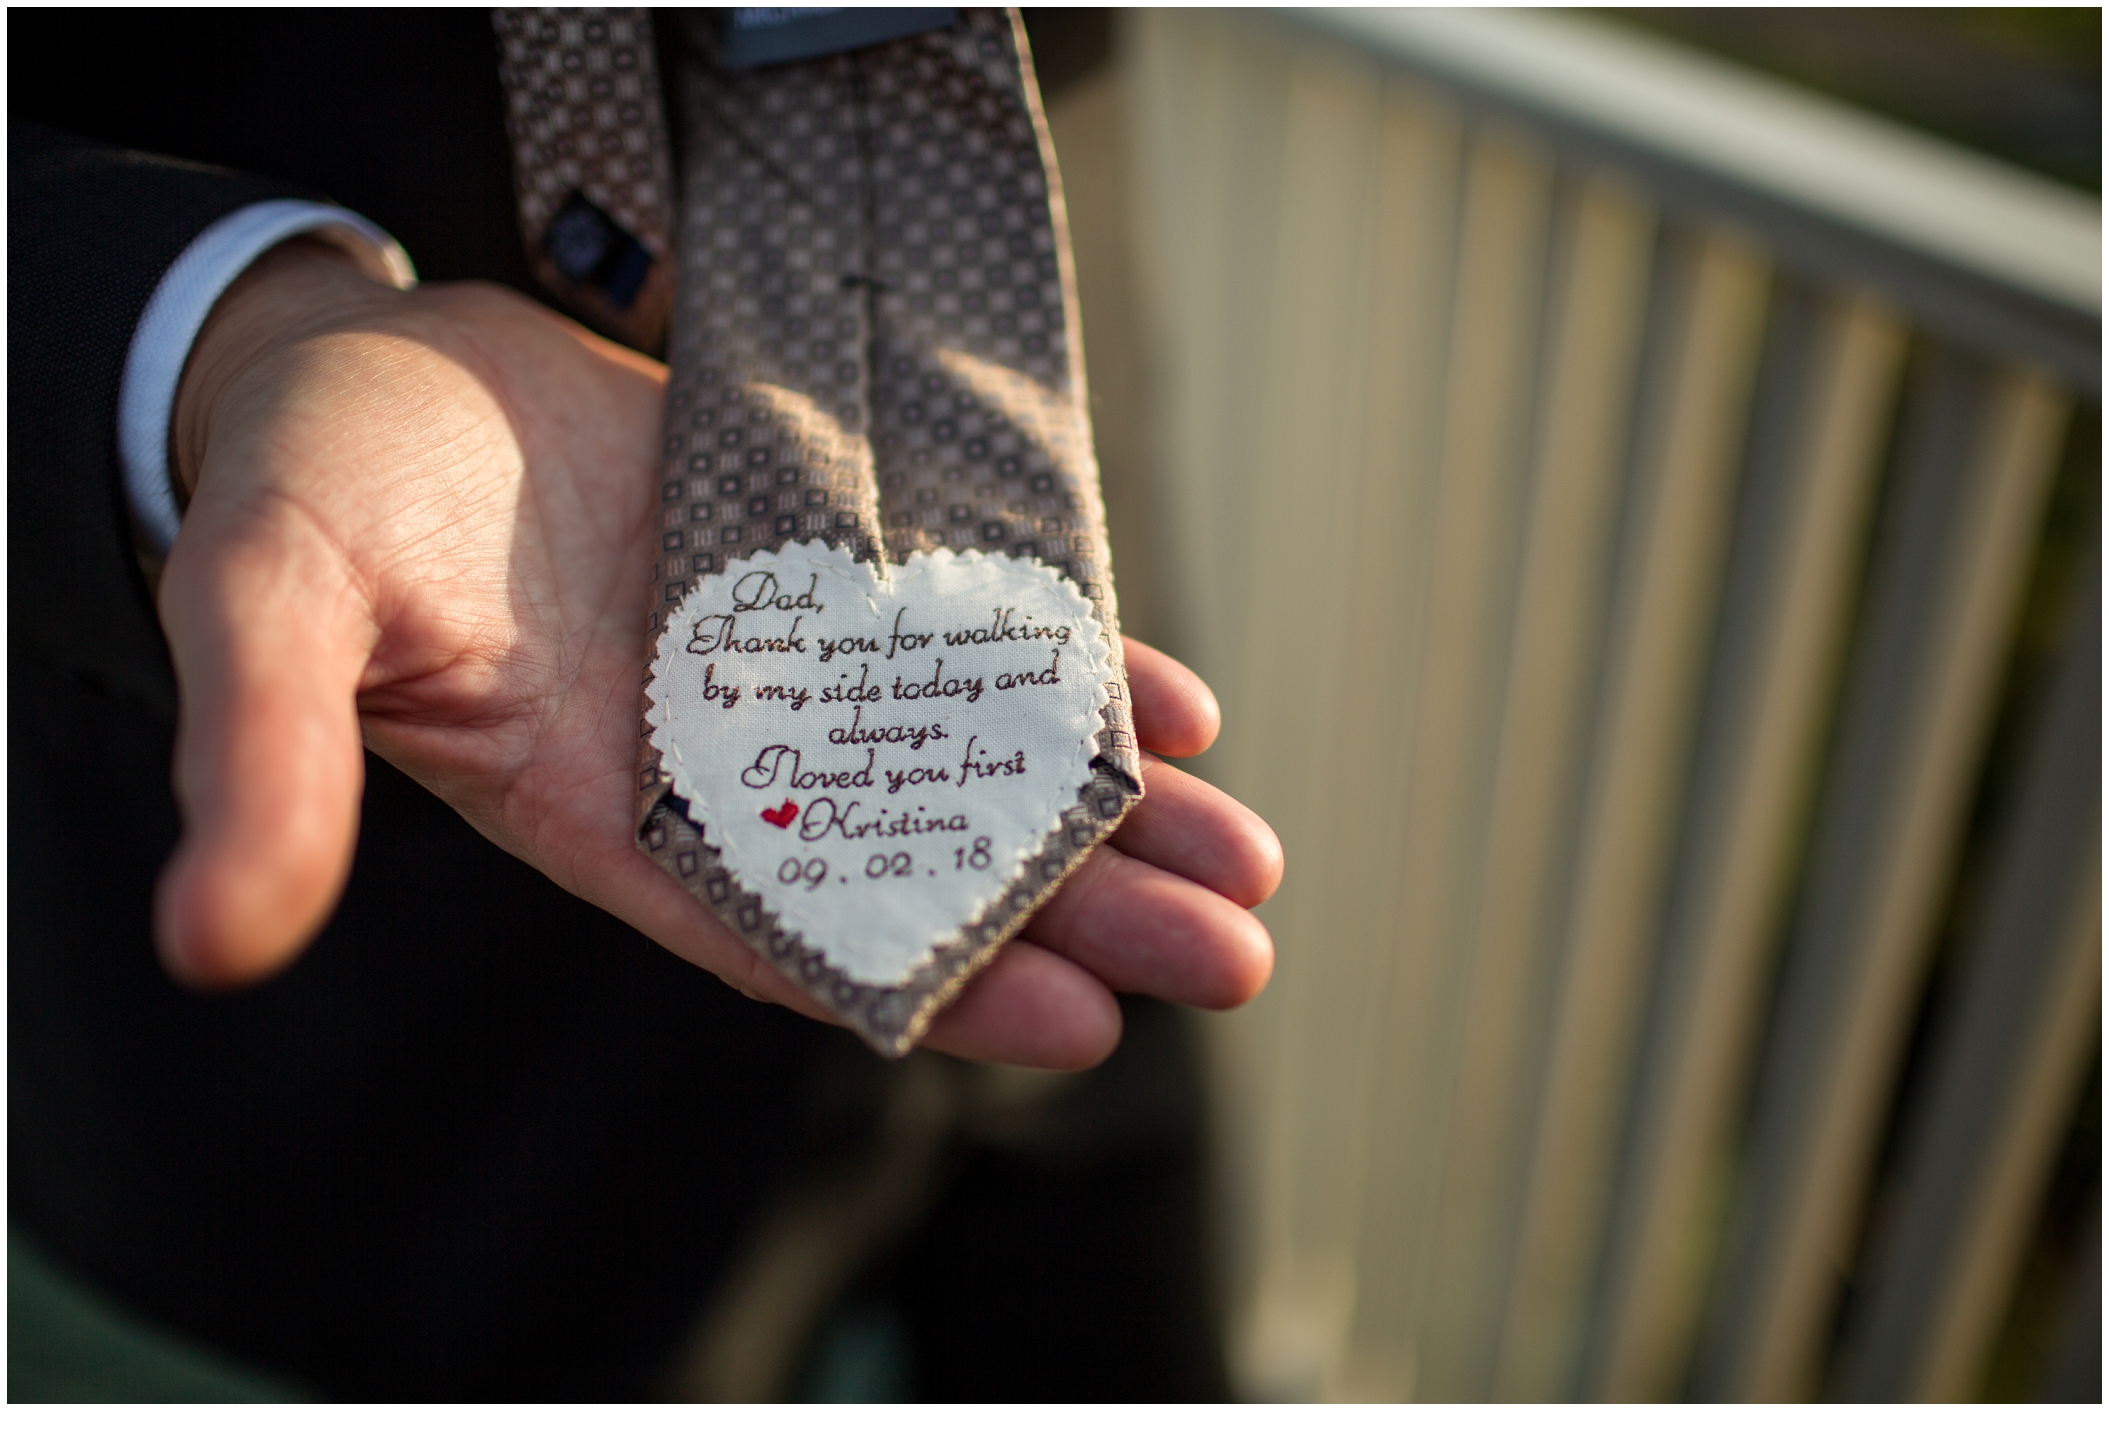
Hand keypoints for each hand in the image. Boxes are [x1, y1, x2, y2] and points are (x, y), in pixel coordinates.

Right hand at [156, 240, 1280, 1067]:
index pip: (786, 931)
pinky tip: (1170, 709)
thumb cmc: (313, 488)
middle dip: (1074, 912)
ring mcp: (784, 663)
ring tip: (1245, 854)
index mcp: (607, 807)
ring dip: (1104, 811)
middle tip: (1230, 953)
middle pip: (922, 859)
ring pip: (968, 759)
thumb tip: (207, 935)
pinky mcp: (820, 569)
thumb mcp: (273, 608)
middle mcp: (718, 756)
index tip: (1074, 1028)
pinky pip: (960, 639)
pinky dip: (1062, 674)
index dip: (928, 984)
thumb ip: (267, 760)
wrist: (370, 363)